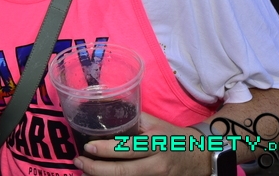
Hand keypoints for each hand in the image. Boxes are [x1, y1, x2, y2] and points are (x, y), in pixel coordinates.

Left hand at [73, 112, 210, 175]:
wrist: (199, 158)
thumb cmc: (172, 137)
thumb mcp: (154, 124)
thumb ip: (131, 119)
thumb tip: (103, 109)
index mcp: (155, 144)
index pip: (128, 148)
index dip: (107, 150)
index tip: (88, 147)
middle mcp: (156, 165)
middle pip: (124, 172)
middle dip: (97, 169)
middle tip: (79, 162)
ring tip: (85, 171)